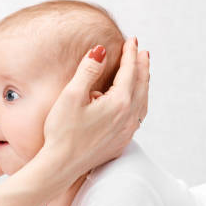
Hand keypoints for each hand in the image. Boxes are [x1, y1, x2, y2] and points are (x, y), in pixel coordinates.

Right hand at [42, 37, 148, 177]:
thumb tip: (101, 51)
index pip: (129, 71)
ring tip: (142, 72)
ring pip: (142, 102)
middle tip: (142, 52)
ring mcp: (127, 132)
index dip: (130, 54)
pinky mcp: (121, 142)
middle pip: (141, 85)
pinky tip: (135, 101)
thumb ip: (88, 70)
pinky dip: (140, 102)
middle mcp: (128, 118)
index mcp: (119, 103)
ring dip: (143, 84)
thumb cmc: (62, 132)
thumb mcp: (72, 95)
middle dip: (141, 66)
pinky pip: (137, 117)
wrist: (61, 165)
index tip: (131, 40)